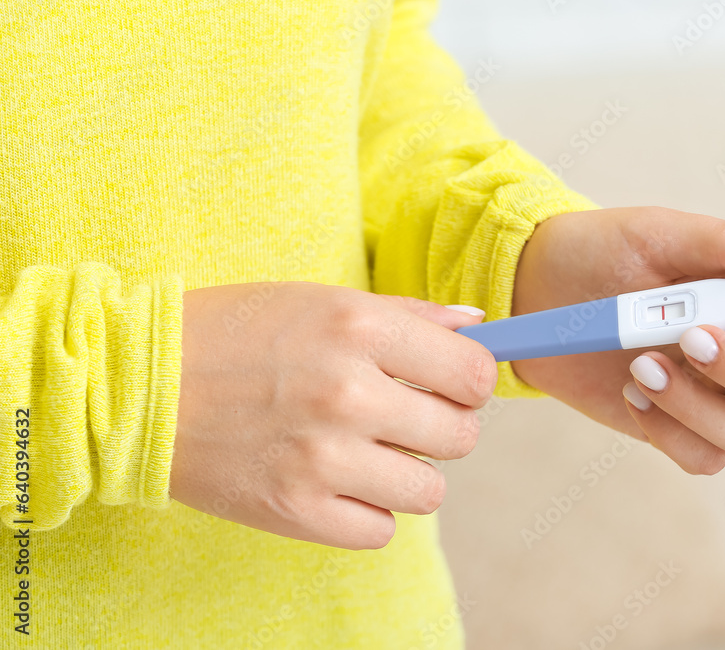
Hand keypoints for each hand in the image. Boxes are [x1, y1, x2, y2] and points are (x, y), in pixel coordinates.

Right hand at [170, 282, 495, 548]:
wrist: (137, 386)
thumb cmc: (235, 334)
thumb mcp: (322, 300)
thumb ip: (409, 314)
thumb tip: (480, 328)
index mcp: (360, 328)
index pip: (475, 375)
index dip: (470, 383)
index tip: (450, 384)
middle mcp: (348, 393)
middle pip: (460, 436)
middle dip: (440, 427)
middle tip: (401, 416)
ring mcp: (322, 459)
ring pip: (429, 491)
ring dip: (406, 474)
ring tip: (365, 451)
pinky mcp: (295, 511)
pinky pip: (380, 530)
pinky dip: (365, 511)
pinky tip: (335, 482)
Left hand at [510, 207, 724, 474]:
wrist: (538, 293)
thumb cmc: (607, 252)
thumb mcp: (662, 235)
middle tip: (692, 335)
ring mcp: (721, 398)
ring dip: (702, 406)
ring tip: (643, 362)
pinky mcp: (681, 428)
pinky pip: (706, 459)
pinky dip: (671, 431)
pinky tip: (634, 390)